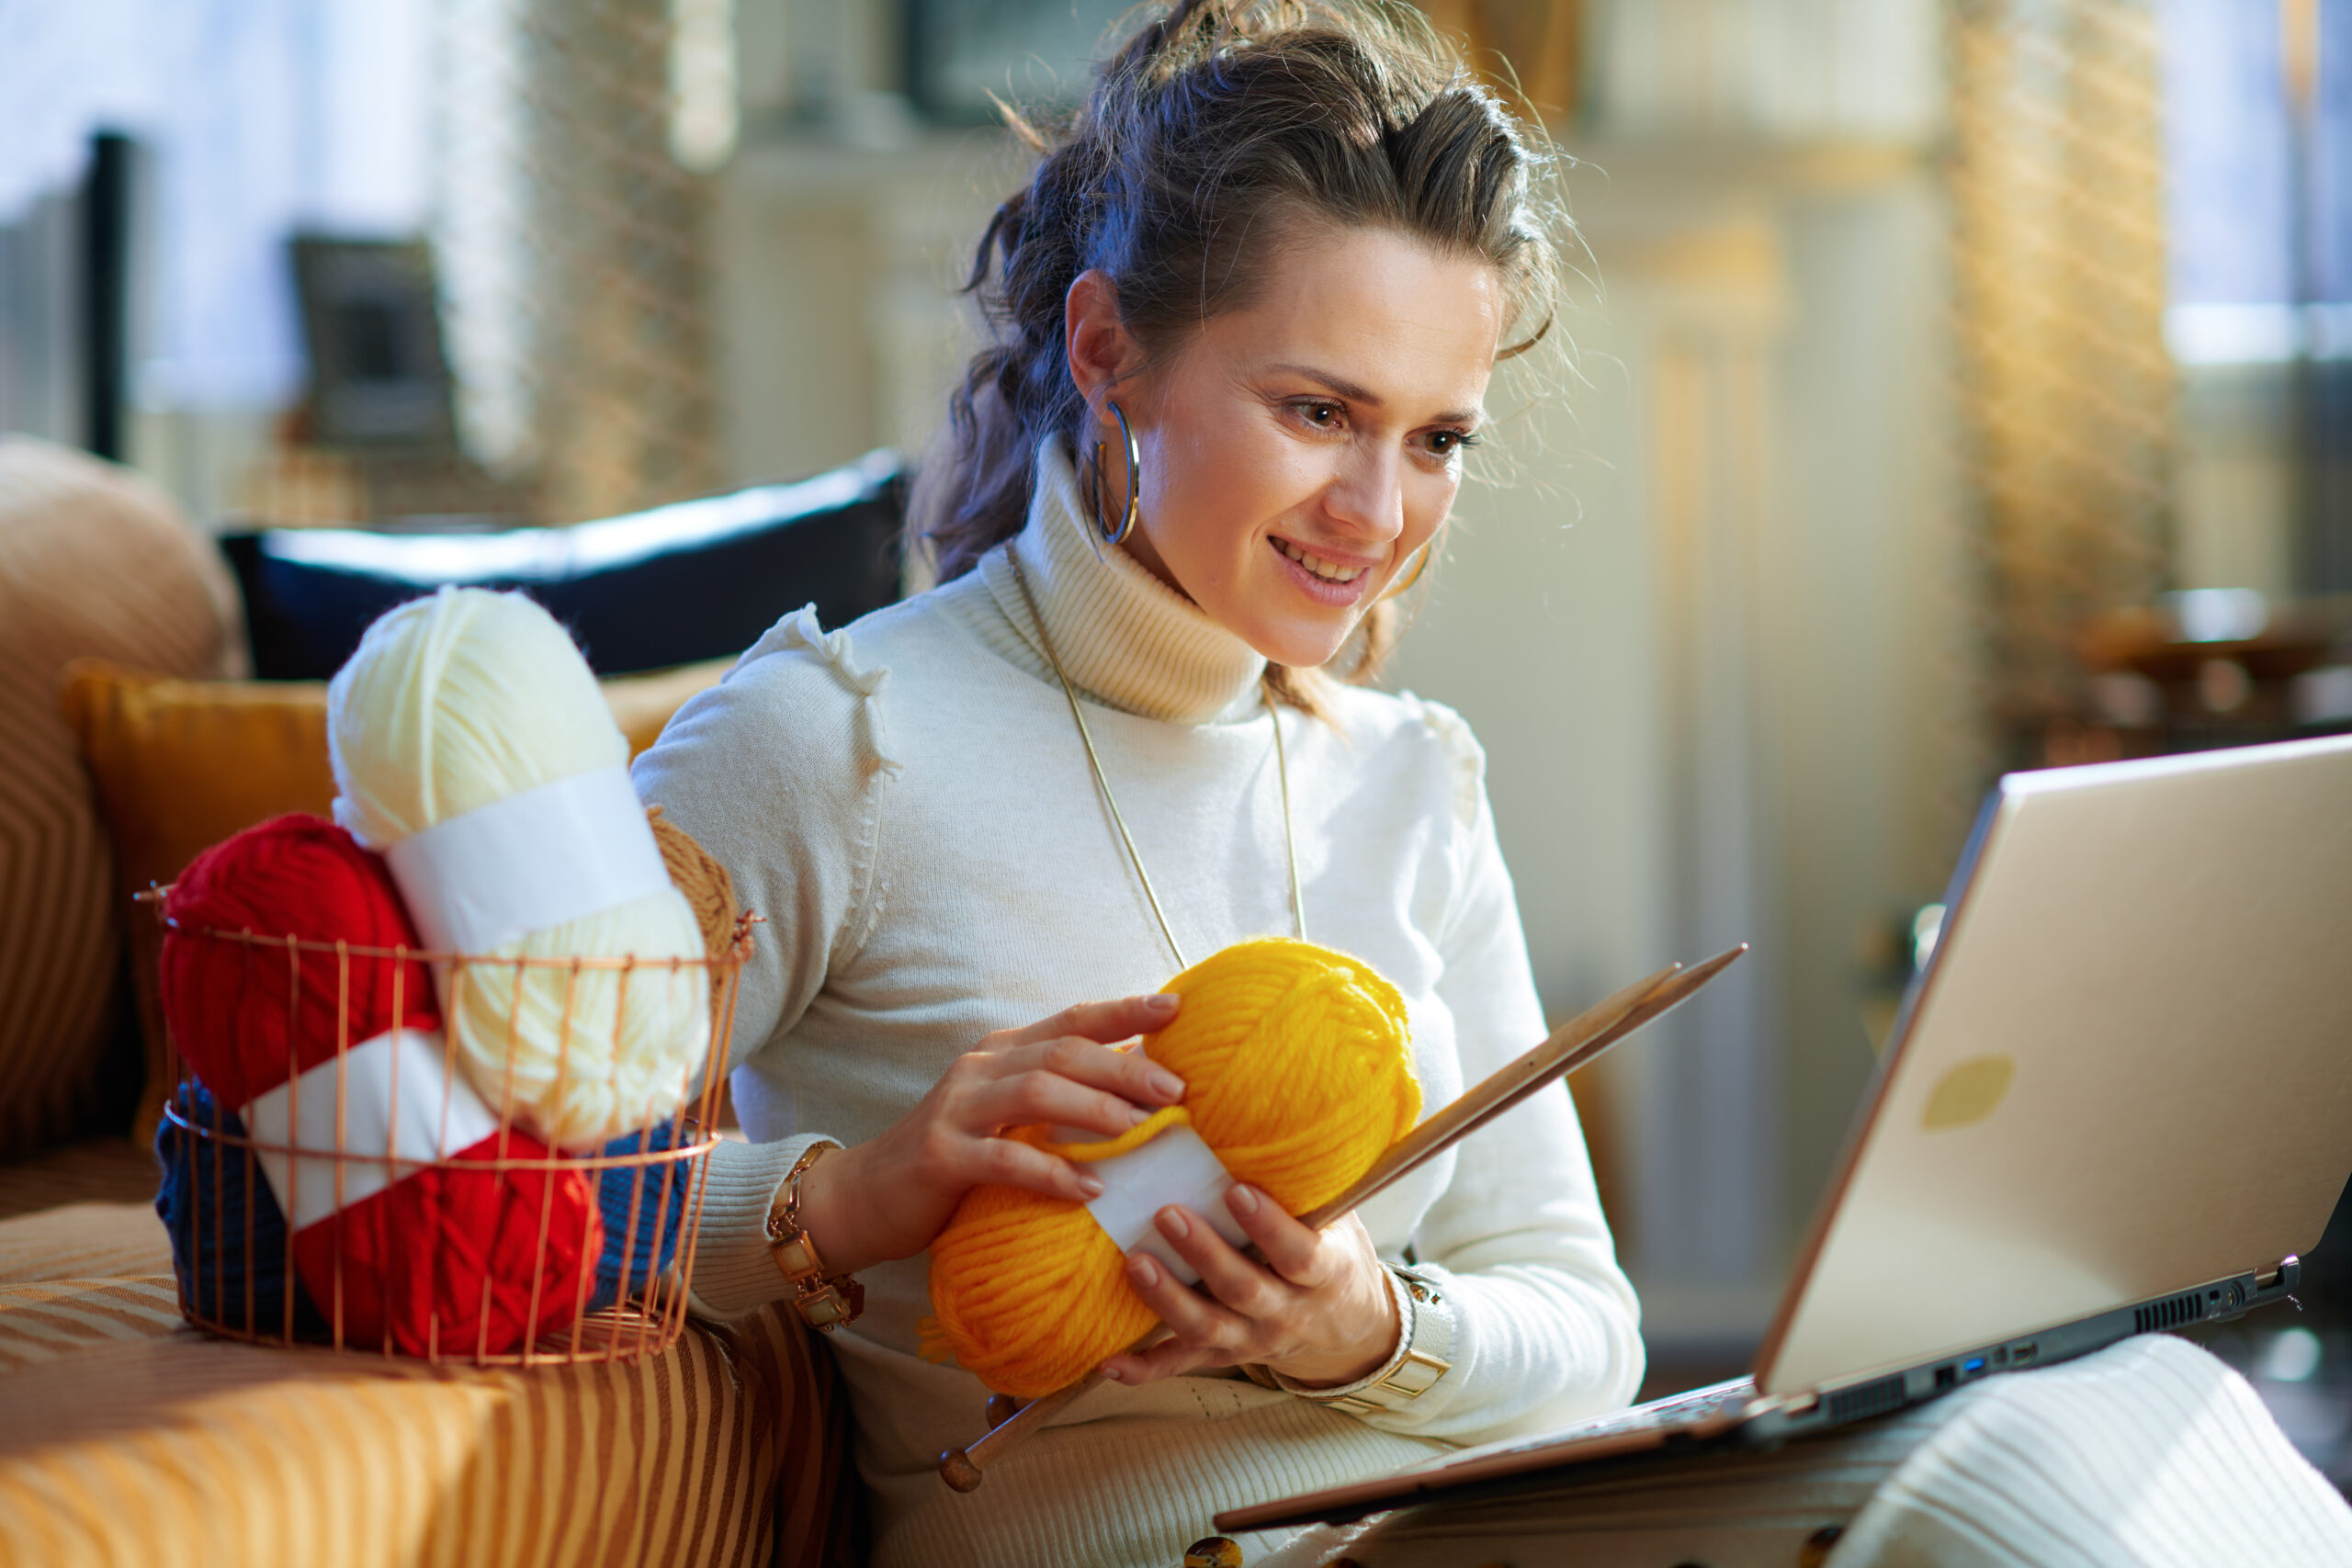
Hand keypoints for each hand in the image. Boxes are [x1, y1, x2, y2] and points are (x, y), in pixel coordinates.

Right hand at [793, 994, 1186, 1276]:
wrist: (864, 1195)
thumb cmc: (954, 1155)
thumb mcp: (1006, 1114)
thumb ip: (1057, 1095)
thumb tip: (1139, 1087)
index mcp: (1003, 1051)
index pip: (1072, 1020)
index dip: (1124, 1011)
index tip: (1176, 1008)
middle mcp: (981, 1068)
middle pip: (1063, 1053)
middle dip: (1124, 1067)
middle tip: (1175, 1090)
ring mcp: (958, 1109)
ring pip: (1036, 1092)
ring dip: (1094, 1110)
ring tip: (1140, 1130)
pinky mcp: (941, 1157)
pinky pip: (1005, 1160)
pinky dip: (1052, 1172)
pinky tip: (1089, 1189)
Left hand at [1101, 1190, 1400, 1389]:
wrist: (1347, 1326)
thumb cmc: (1332, 1250)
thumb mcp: (1338, 1218)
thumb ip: (1308, 1184)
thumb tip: (1279, 1111)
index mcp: (1323, 1274)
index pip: (1299, 1255)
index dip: (1269, 1227)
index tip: (1237, 1191)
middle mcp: (1287, 1312)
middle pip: (1244, 1290)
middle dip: (1204, 1255)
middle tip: (1168, 1214)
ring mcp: (1252, 1338)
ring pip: (1207, 1328)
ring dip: (1168, 1299)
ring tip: (1135, 1262)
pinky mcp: (1222, 1353)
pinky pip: (1180, 1364)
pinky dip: (1144, 1368)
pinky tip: (1108, 1363)